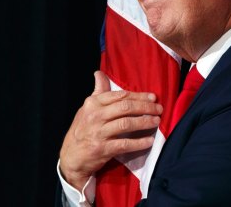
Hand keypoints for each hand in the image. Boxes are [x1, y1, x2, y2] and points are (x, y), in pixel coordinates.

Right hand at [59, 71, 162, 189]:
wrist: (71, 156)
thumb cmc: (82, 130)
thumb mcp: (87, 108)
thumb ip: (98, 91)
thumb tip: (99, 73)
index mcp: (93, 103)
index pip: (120, 96)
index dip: (138, 96)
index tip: (152, 97)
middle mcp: (95, 116)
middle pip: (125, 108)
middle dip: (145, 107)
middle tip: (159, 108)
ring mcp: (99, 133)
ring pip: (126, 124)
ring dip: (144, 122)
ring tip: (157, 121)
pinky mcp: (102, 149)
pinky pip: (125, 144)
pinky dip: (139, 143)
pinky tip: (149, 141)